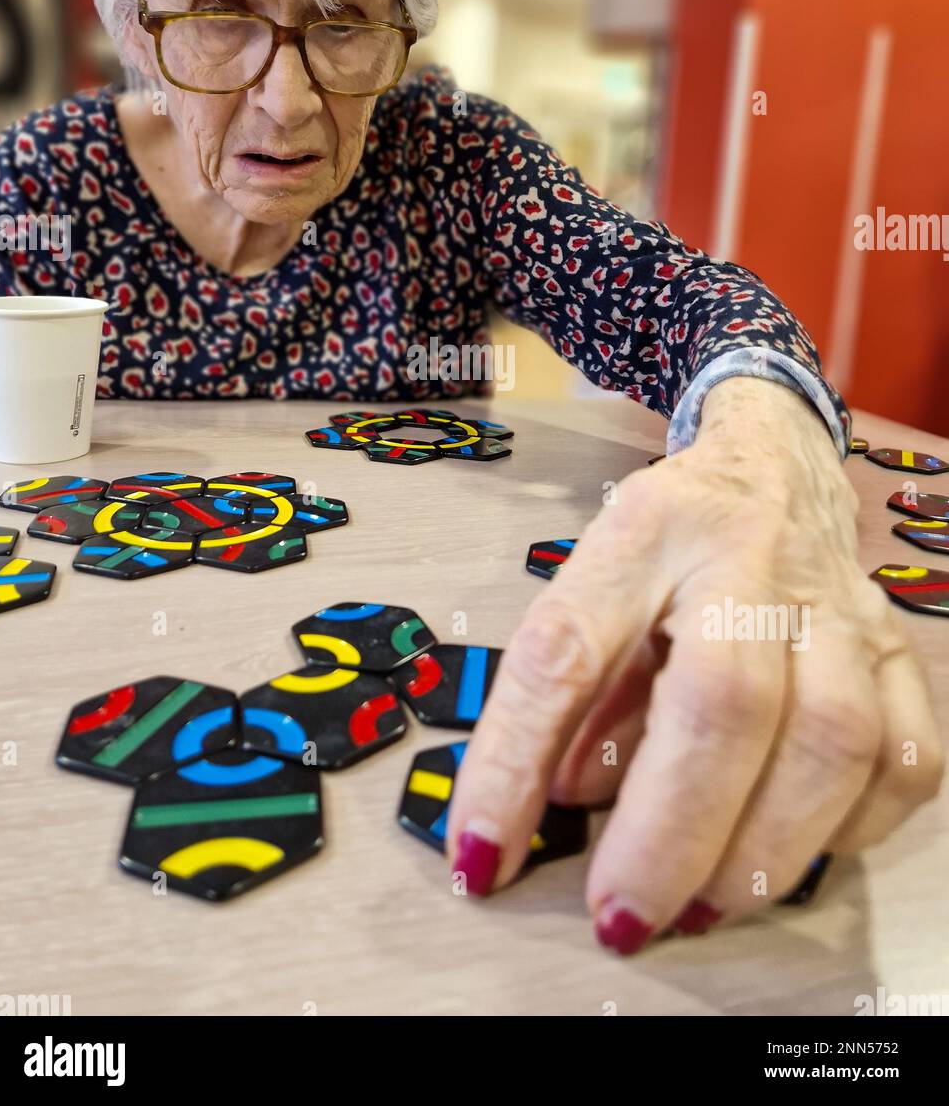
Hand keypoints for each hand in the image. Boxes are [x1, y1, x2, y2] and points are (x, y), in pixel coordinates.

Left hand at [446, 377, 943, 952]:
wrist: (773, 467)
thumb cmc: (669, 542)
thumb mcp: (595, 585)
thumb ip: (572, 693)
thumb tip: (563, 805)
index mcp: (643, 533)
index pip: (567, 648)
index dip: (515, 761)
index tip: (480, 855)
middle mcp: (746, 557)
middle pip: (724, 698)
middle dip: (668, 833)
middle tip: (621, 917)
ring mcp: (838, 603)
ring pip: (832, 736)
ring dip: (762, 850)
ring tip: (702, 906)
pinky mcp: (897, 648)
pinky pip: (904, 758)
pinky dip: (850, 830)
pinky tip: (793, 852)